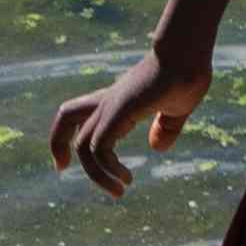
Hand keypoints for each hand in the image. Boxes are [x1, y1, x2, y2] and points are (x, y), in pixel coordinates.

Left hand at [50, 44, 214, 194]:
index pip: (80, 112)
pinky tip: (126, 178)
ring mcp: (111, 106)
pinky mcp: (118, 111)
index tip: (70, 157)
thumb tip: (157, 147)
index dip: (70, 132)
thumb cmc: (187, 74)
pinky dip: (107, 168)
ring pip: (83, 144)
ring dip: (97, 174)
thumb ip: (166, 127)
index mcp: (118, 100)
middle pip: (66, 116)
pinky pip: (99, 148)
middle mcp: (109, 102)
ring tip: (120, 190)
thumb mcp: (177, 109)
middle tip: (61, 169)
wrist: (187, 54)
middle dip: (58, 144)